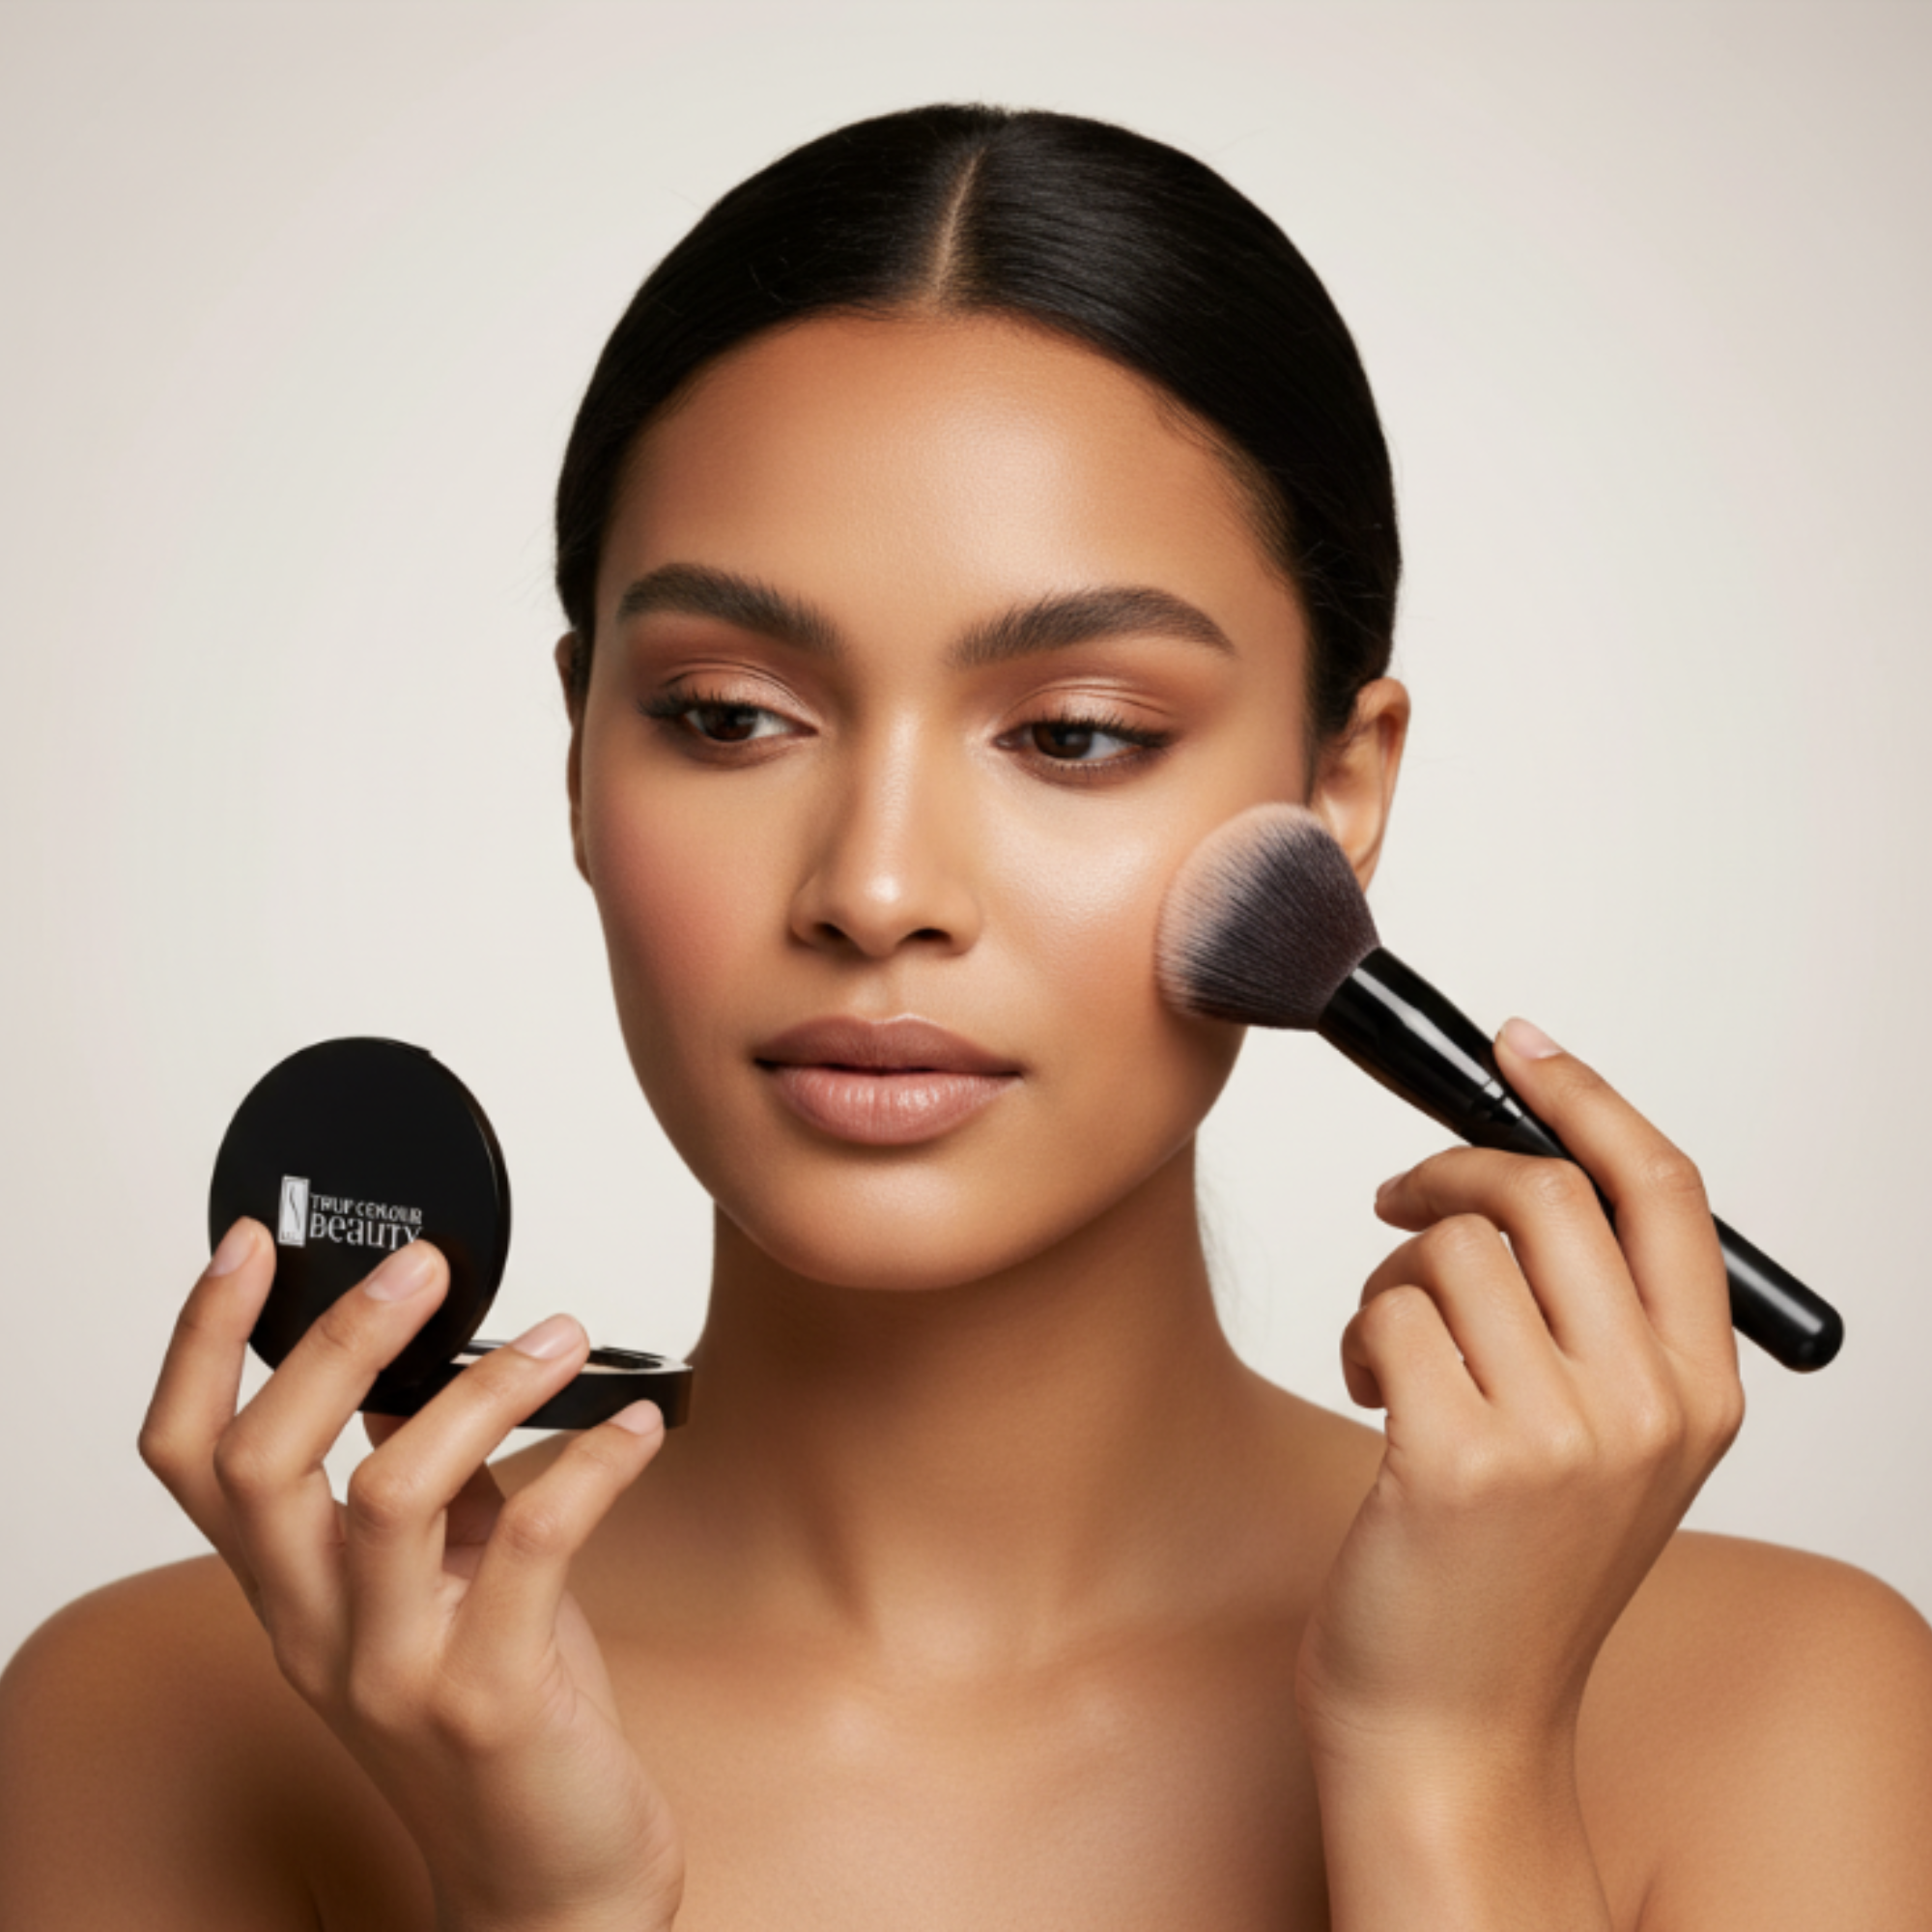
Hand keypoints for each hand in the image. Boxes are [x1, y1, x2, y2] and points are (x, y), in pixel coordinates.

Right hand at [138, 1219, 683, 1931]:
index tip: (247, 1244)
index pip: (193, 1458)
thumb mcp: (442, 1588)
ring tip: (562, 1340)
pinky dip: (589, 1463)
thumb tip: (421, 1368)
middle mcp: (320, 1635)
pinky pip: (532, 1544)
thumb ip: (426, 1489)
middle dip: (337, 1342)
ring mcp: (397, 1672)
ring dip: (484, 1392)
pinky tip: (638, 1426)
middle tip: (425, 1270)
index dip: (202, 1344)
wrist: (554, 1879)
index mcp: (295, 1595)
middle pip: (266, 1462)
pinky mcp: (492, 1699)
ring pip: (390, 1491)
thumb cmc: (508, 1716)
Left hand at [1295, 1019, 1746, 1774]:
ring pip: (1452, 1247)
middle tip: (1397, 1204)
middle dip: (1449, 1173)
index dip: (1586, 1097)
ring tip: (1390, 1349)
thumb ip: (1597, 1318)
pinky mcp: (1456, 1457)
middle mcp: (1649, 1407)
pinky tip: (1372, 1395)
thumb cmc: (1508, 1570)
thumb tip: (1519, 1161)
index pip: (1663, 1191)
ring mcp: (1559, 1436)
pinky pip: (1388, 1311)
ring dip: (1393, 1277)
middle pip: (1544, 1191)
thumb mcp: (1603, 1444)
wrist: (1454, 1723)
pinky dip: (1359, 1331)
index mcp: (1703, 1392)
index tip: (1519, 1046)